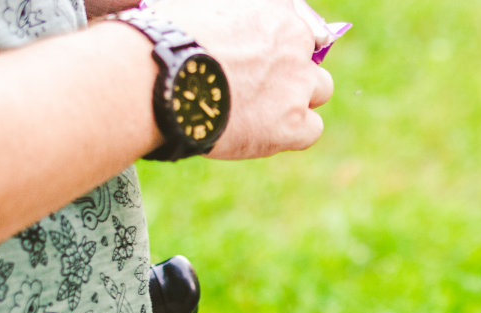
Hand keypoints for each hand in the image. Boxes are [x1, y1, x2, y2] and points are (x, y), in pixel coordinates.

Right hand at [150, 0, 333, 157]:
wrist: (161, 77)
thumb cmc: (166, 37)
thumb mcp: (196, 4)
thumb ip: (225, 10)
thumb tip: (226, 23)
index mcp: (273, 7)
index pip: (295, 18)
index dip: (281, 38)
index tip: (265, 49)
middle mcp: (294, 41)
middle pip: (311, 53)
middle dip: (293, 67)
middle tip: (261, 80)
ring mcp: (297, 83)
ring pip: (320, 89)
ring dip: (298, 97)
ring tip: (262, 107)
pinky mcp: (294, 123)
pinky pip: (312, 129)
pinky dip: (294, 132)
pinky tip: (266, 131)